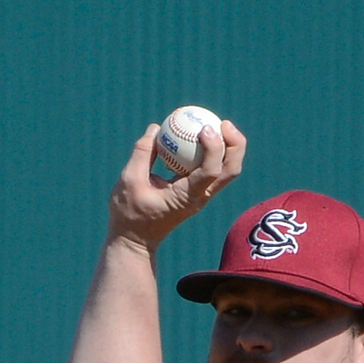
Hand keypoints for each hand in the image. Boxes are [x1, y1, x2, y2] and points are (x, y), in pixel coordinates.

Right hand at [106, 119, 245, 250]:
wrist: (135, 239)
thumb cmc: (130, 214)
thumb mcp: (129, 180)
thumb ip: (143, 152)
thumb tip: (156, 128)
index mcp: (187, 197)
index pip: (211, 171)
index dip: (214, 147)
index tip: (204, 128)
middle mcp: (200, 197)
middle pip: (230, 170)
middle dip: (235, 145)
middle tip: (224, 123)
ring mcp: (202, 196)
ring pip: (227, 170)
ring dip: (230, 147)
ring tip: (219, 124)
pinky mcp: (198, 192)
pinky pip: (213, 168)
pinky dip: (214, 151)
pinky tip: (203, 134)